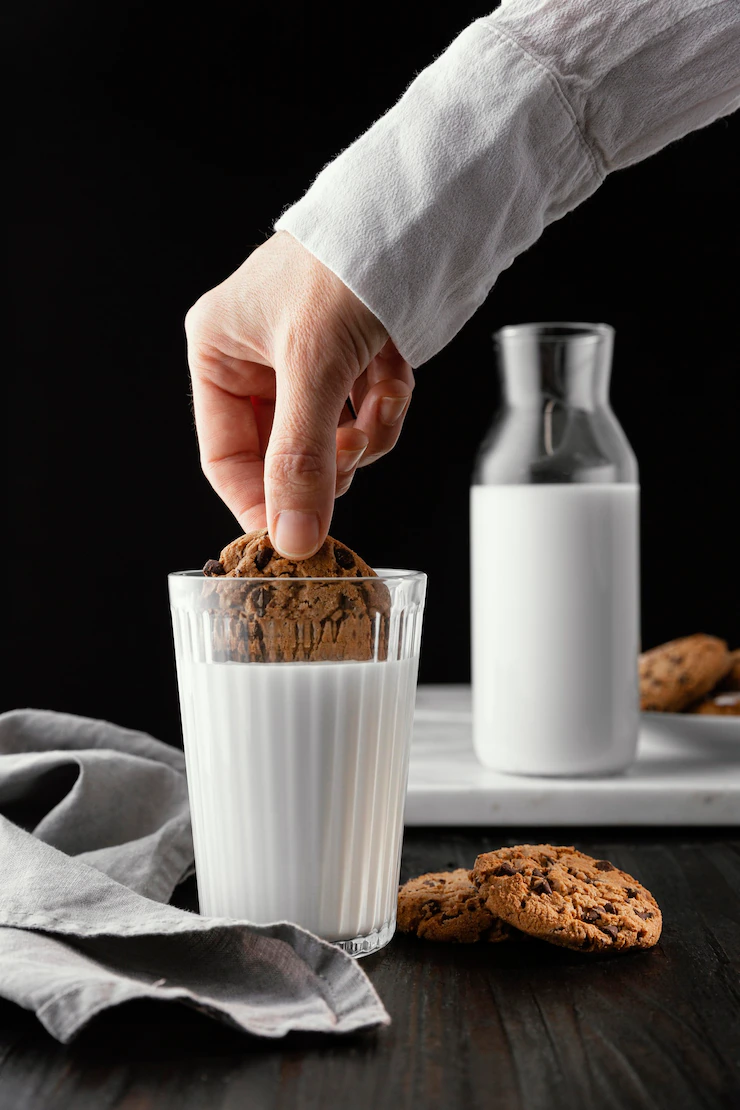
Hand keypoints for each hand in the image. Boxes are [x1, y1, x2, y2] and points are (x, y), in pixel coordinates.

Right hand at [185, 232, 413, 557]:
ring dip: (366, 433)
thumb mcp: (314, 367)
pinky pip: (364, 415)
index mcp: (219, 351)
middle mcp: (258, 358)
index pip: (225, 456)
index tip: (295, 537)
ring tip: (382, 400)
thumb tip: (292, 539)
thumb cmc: (346, 265)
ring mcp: (308, 360)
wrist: (423, 214)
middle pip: (284, 453)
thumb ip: (300, 459)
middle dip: (326, 461)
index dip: (260, 501)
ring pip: (330, 440)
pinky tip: (397, 376)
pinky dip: (386, 407)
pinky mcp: (354, 360)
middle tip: (351, 457)